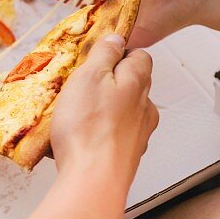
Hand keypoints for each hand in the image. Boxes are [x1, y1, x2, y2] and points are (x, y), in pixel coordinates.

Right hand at [50, 34, 157, 179]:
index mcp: (138, 82)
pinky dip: (98, 134)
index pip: (139, 55)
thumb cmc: (88, 128)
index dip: (118, 52)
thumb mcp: (90, 75)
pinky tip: (78, 139)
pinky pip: (111, 136)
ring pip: (121, 112)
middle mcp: (145, 107)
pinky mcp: (126, 156)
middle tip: (79, 87)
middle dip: (108, 82)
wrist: (92, 181)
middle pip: (130, 84)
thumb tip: (116, 37)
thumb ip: (105, 53)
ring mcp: (138, 134)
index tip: (97, 57)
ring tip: (74, 116)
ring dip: (102, 110)